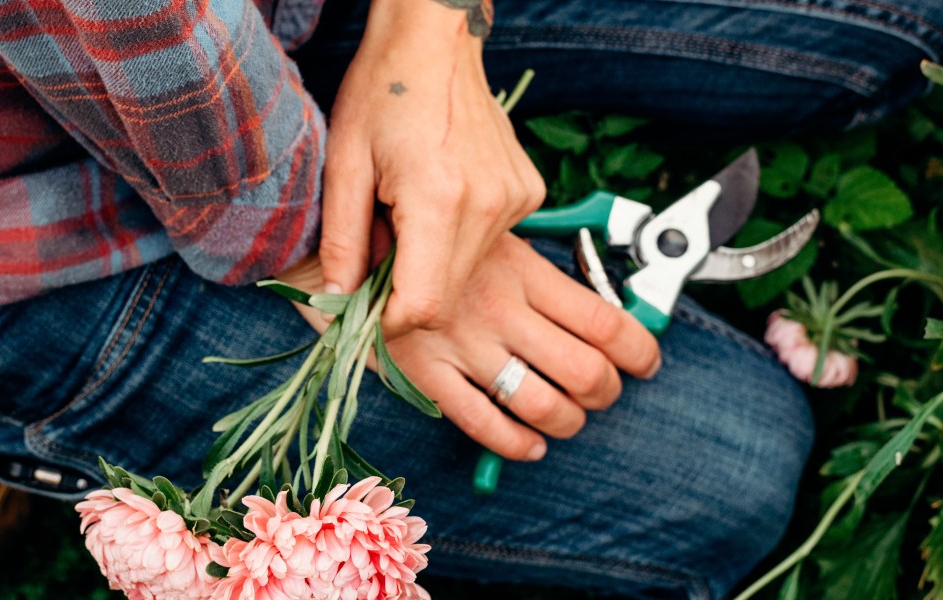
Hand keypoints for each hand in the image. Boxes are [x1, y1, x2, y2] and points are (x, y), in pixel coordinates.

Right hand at [282, 234, 662, 459]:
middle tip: (606, 394)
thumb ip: (518, 263)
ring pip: (541, 401)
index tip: (646, 360)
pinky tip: (529, 445)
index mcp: (518, 266)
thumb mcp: (475, 223)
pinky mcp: (421, 366)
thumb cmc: (398, 210)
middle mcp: (496, 307)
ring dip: (567, 422)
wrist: (327, 216)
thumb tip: (573, 303)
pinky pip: (481, 421)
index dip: (638, 348)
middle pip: (585, 369)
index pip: (602, 317)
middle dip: (606, 392)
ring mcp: (460, 340)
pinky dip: (514, 443)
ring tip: (570, 421)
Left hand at [319, 0, 544, 337]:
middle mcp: (488, 207)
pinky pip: (486, 244)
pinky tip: (434, 199)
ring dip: (429, 267)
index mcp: (439, 201)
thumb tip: (336, 303)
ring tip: (401, 219)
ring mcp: (515, 201)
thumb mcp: (345, 165)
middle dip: (404, 295)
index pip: (422, 306)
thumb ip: (343, 242)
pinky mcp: (528, 193)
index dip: (387, 324)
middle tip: (373, 258)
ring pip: (466, 274)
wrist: (436, 39)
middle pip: (447, 297)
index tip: (360, 313)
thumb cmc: (383, 91)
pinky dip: (454, 240)